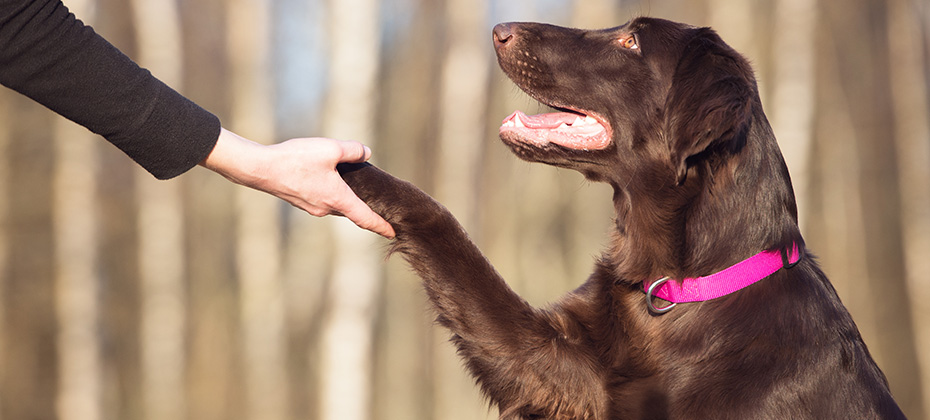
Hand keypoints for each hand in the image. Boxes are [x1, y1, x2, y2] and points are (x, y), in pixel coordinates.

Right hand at [200, 128, 394, 237]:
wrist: (260, 169)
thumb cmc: (295, 159)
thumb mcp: (330, 148)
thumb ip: (352, 150)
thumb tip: (366, 152)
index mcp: (338, 198)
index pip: (365, 218)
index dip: (381, 226)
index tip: (393, 234)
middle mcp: (326, 208)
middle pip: (352, 211)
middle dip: (366, 209)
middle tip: (381, 205)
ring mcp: (312, 207)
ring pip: (337, 205)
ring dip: (348, 199)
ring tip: (357, 188)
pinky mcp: (301, 201)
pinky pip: (324, 200)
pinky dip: (333, 194)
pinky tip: (331, 179)